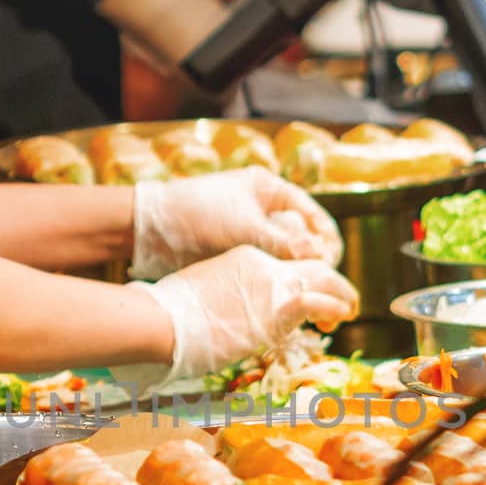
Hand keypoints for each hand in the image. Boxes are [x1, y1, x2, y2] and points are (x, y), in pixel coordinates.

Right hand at [114, 246, 358, 387]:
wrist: (165, 318)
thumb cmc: (171, 314)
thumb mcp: (205, 292)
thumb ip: (228, 299)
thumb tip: (233, 317)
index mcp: (244, 257)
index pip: (284, 266)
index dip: (302, 281)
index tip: (309, 296)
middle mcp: (264, 264)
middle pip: (311, 266)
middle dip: (332, 282)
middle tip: (344, 300)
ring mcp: (273, 283)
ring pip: (323, 280)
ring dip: (341, 296)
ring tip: (350, 309)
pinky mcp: (280, 305)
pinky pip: (320, 301)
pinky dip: (337, 305)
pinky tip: (344, 315)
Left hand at [132, 168, 342, 278]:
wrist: (153, 229)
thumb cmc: (199, 215)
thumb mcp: (245, 226)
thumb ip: (283, 241)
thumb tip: (320, 256)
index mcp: (269, 189)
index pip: (311, 213)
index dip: (325, 237)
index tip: (332, 262)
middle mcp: (265, 209)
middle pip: (303, 235)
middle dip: (315, 259)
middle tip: (323, 283)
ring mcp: (252, 231)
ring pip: (286, 254)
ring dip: (297, 272)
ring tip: (309, 294)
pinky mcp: (238, 251)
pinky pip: (268, 265)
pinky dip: (278, 278)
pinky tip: (286, 295)